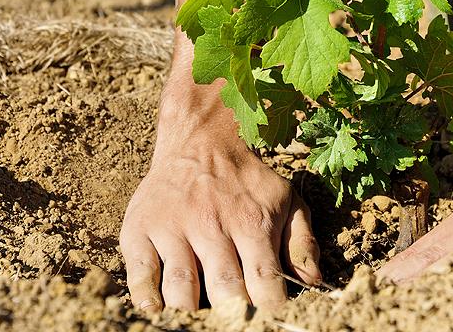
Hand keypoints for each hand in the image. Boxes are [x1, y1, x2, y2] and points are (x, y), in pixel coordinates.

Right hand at [119, 95, 320, 311]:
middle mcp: (212, 226)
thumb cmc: (247, 179)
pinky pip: (140, 273)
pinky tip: (157, 312)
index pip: (264, 280)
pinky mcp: (140, 229)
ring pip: (181, 287)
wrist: (201, 138)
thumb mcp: (286, 201)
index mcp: (252, 223)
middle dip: (234, 314)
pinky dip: (145, 300)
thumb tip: (312, 281)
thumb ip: (301, 242)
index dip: (269, 308)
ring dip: (190, 313)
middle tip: (236, 322)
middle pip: (224, 289)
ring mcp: (173, 228)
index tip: (269, 319)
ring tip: (198, 322)